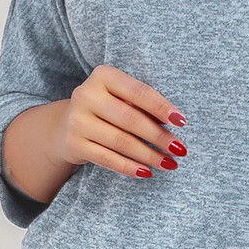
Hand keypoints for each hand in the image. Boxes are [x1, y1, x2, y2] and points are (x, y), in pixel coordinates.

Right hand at [52, 64, 187, 178]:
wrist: (66, 124)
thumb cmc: (107, 108)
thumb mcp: (121, 97)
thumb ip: (142, 105)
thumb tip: (175, 123)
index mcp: (103, 76)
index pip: (138, 92)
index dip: (161, 107)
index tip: (182, 122)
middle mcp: (86, 95)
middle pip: (130, 119)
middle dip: (159, 136)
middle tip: (180, 149)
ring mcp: (77, 120)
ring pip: (121, 141)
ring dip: (149, 155)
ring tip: (169, 163)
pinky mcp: (73, 144)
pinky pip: (107, 159)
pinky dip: (129, 167)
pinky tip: (147, 172)